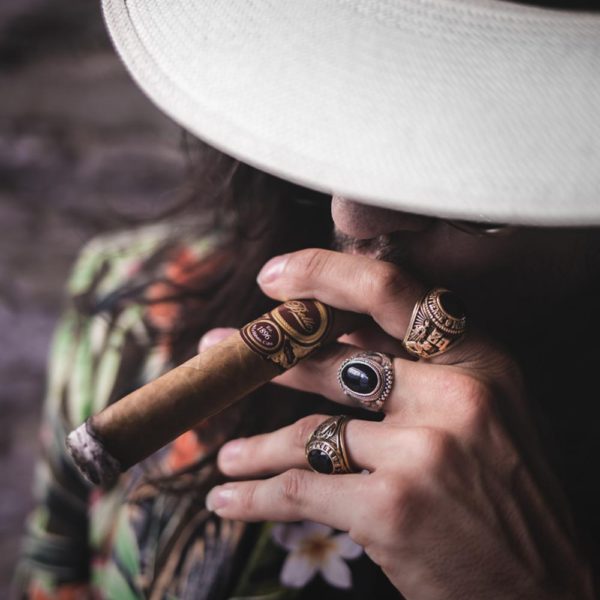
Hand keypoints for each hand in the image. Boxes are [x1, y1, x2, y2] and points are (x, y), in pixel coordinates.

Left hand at [203, 249, 593, 598]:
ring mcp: (421, 451)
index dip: (322, 274)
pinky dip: (257, 494)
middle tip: (220, 350)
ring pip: (308, 432)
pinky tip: (231, 497)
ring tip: (228, 454)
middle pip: (333, 360)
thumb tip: (346, 342)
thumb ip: (424, 374)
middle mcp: (453, 395)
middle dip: (267, 356)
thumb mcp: (488, 416)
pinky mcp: (390, 508)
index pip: (390, 291)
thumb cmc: (511, 499)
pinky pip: (301, 487)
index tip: (276, 276)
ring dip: (257, 444)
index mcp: (480, 360)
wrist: (549, 591)